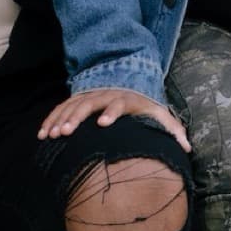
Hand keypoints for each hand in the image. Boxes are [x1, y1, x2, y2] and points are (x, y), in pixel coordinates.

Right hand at [38, 87, 192, 149]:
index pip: (118, 104)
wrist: (127, 82)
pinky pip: (61, 109)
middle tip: (66, 132)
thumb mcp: (161, 114)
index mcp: (125, 100)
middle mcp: (104, 96)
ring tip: (51, 135)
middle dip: (76, 117)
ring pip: (71, 107)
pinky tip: (42, 134)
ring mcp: (88, 97)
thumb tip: (188, 148)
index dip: (111, 112)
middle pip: (88, 105)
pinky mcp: (77, 100)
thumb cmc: (145, 105)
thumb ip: (174, 130)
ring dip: (60, 120)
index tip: (103, 123)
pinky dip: (51, 120)